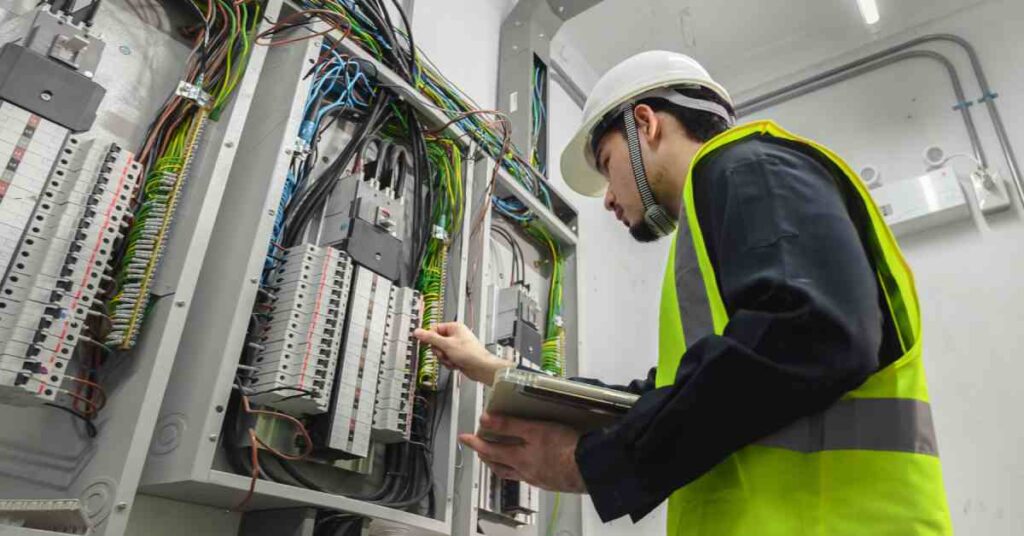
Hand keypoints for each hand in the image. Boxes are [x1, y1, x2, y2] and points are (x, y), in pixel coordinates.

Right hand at [413, 322, 511, 384]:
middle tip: (446, 353)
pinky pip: (446, 359)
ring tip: (453, 359)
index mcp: (454, 327)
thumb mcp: (446, 344)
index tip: (427, 344)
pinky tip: (456, 364)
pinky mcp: (457, 356)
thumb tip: (418, 332)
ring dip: (445, 359)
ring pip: (441, 352)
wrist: (481, 367)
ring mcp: (456, 346)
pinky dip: (449, 363)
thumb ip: (430, 338)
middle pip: (436, 342)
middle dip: (440, 351)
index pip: (434, 329)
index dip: (430, 338)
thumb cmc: (469, 353)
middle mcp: (455, 336)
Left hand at [459, 412, 585, 492]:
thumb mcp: (535, 430)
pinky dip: (521, 471)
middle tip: (478, 449)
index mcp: (519, 458)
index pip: (490, 450)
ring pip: (513, 473)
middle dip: (486, 456)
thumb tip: (485, 419)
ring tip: (497, 460)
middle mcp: (525, 471)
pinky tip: (528, 466)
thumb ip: (509, 425)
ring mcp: (539, 478)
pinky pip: (529, 477)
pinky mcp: (552, 481)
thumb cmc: (565, 448)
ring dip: (502, 466)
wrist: (590, 468)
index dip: (476, 443)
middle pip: (499, 465)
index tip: (464, 438)